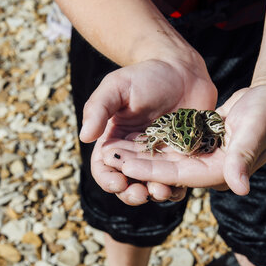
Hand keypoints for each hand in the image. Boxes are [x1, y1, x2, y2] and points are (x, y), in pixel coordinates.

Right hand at [80, 57, 217, 204]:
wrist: (182, 71)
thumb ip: (99, 108)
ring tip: (162, 193)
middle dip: (132, 194)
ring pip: (153, 185)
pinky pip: (178, 179)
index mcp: (113, 141)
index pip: (105, 168)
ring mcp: (159, 158)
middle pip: (128, 183)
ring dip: (156, 194)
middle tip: (141, 194)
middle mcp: (135, 154)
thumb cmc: (145, 76)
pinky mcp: (181, 157)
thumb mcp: (117, 87)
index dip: (108, 180)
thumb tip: (84, 137)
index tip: (117, 183)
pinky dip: (178, 187)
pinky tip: (180, 189)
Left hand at [102, 84, 265, 194]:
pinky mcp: (206, 143)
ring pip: (169, 158)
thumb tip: (240, 187)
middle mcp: (212, 168)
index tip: (124, 164)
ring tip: (116, 147)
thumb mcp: (258, 128)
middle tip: (110, 156)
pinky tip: (137, 136)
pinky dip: (158, 142)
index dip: (151, 171)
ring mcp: (208, 156)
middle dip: (140, 164)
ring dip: (144, 154)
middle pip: (169, 170)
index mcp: (222, 170)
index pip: (180, 175)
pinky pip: (177, 145)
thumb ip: (245, 156)